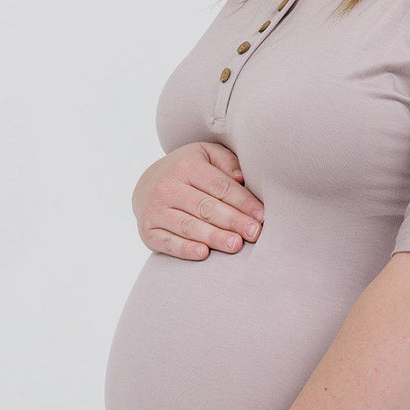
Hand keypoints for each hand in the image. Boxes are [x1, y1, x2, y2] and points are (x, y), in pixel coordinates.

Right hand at [132, 142, 264, 259]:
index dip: (243, 202)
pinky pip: (169, 242)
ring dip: (214, 237)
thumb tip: (242, 178)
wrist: (147, 185)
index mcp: (186, 167)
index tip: (262, 216)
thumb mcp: (206, 155)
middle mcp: (168, 187)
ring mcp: (155, 210)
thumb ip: (226, 162)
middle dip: (233, 221)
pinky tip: (204, 254)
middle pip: (206, 207)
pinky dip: (185, 249)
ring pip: (189, 226)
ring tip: (235, 245)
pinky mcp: (148, 231)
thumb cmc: (187, 171)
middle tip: (254, 234)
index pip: (220, 187)